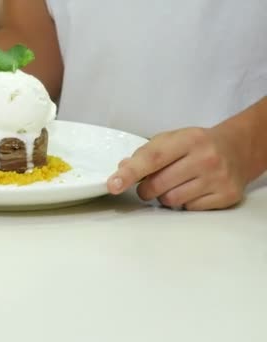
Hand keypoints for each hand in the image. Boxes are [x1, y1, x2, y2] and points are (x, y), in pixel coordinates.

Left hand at [107, 126, 250, 210]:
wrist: (238, 149)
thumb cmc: (197, 145)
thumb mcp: (172, 139)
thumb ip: (145, 153)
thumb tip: (122, 169)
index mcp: (188, 139)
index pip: (152, 158)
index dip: (130, 173)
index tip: (113, 184)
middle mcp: (206, 158)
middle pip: (157, 185)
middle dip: (146, 188)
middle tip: (151, 182)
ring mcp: (218, 178)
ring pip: (171, 200)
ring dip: (165, 196)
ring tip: (176, 183)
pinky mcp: (226, 196)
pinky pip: (189, 209)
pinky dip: (185, 203)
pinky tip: (193, 190)